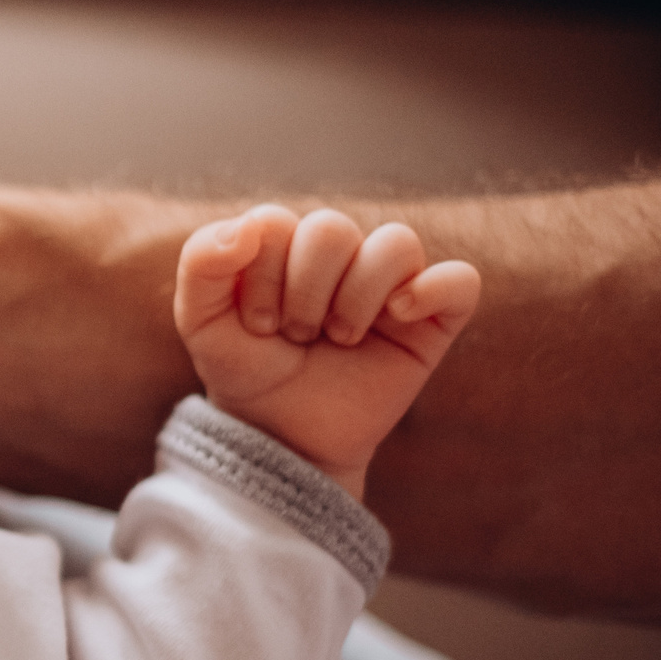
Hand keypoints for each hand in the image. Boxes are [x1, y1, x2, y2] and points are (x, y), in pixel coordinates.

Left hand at [175, 205, 480, 495]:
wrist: (282, 437)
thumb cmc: (246, 371)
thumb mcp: (200, 322)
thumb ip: (201, 264)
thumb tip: (246, 227)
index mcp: (287, 242)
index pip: (276, 222)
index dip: (262, 274)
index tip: (257, 324)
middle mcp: (342, 254)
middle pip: (332, 229)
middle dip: (304, 291)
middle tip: (296, 335)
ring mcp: (390, 283)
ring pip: (395, 243)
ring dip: (355, 297)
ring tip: (338, 338)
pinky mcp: (433, 320)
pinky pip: (460, 281)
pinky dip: (433, 289)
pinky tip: (400, 314)